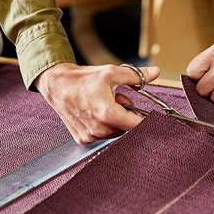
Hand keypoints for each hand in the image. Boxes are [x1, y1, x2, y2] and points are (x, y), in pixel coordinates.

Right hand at [34, 63, 159, 144]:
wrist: (57, 85)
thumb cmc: (83, 79)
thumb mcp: (112, 73)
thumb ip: (137, 76)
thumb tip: (156, 73)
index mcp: (108, 114)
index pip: (137, 126)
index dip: (147, 121)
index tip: (154, 119)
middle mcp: (99, 129)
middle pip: (126, 128)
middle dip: (126, 114)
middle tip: (116, 99)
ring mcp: (90, 136)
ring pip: (115, 132)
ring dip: (115, 120)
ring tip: (103, 104)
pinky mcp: (83, 139)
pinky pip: (102, 135)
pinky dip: (103, 125)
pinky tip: (94, 113)